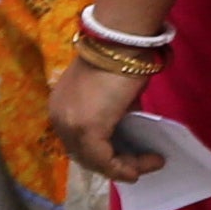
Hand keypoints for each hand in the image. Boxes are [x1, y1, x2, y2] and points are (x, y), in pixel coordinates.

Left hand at [52, 59, 162, 179]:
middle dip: (116, 163)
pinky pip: (106, 161)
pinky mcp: (86, 131)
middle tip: (143, 163)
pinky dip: (125, 168)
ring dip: (124, 166)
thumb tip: (128, 126)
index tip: (132, 154)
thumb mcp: (115, 93)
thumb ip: (115, 113)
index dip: (106, 153)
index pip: (80, 141)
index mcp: (61, 107)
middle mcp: (59, 119)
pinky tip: (145, 165)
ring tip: (151, 162)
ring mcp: (70, 126)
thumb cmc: (121, 58)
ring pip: (96, 161)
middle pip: (86, 156)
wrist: (120, 42)